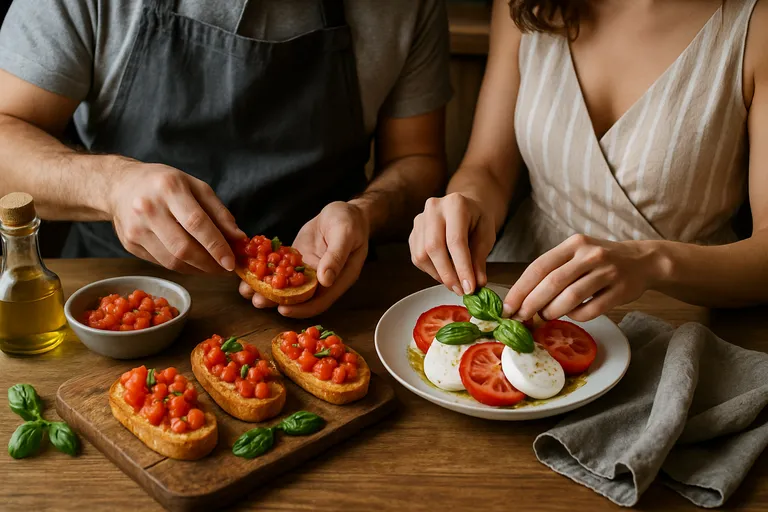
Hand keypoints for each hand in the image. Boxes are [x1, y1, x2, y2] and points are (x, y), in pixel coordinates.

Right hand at [110, 161, 244, 273]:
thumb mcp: (196, 187)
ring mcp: (136, 228)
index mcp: (169, 188)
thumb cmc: (164, 184)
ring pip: (172, 261)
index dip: (216, 245)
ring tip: (213, 267)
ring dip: (198, 269)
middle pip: (183, 247)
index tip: (231, 261)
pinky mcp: (129, 244)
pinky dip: (183, 267)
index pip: (196, 223)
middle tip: (225, 269)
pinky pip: (162, 263)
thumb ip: (219, 213)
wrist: (120, 185)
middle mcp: (149, 208)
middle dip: (209, 263)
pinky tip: (194, 264)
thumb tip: (239, 239)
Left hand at [239, 201, 368, 317]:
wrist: (345, 210)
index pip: (320, 300)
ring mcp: (309, 270)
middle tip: (257, 301)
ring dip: (267, 288)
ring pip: (287, 284)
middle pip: (300, 297)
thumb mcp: (345, 234)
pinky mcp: (298, 259)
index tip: (283, 308)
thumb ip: (336, 257)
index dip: (302, 307)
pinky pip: (281, 268)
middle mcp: (323, 280)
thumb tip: (326, 281)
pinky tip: (250, 269)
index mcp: (339, 279)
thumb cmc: (350, 221)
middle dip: (277, 301)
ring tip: (247, 289)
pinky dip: (267, 270)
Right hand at [409, 193, 495, 295]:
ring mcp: (420, 220)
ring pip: (422, 255)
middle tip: (461, 290)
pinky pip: (417, 258)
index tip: (469, 287)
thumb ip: (480, 259)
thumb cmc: (478, 220)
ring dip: (438, 275)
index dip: (462, 267)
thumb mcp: (487, 235)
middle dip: (448, 274)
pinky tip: (445, 273)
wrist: (465, 207)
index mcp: (455, 204)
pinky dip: (431, 271)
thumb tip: (477, 283)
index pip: (455, 240)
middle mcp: (433, 208)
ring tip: (455, 283)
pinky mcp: (413, 232)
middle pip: (434, 247)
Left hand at [502, 234, 663, 321]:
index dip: (520, 289)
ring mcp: (607, 272)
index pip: (539, 266)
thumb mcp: (577, 254)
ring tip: (545, 317)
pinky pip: (591, 309)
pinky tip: (572, 315)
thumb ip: (554, 270)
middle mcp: (589, 254)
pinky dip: (576, 316)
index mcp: (573, 244)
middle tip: (520, 318)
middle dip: (531, 303)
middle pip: (552, 282)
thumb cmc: (600, 261)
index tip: (507, 307)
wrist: (643, 260)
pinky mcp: (620, 290)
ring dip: (553, 311)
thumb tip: (523, 299)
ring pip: (571, 297)